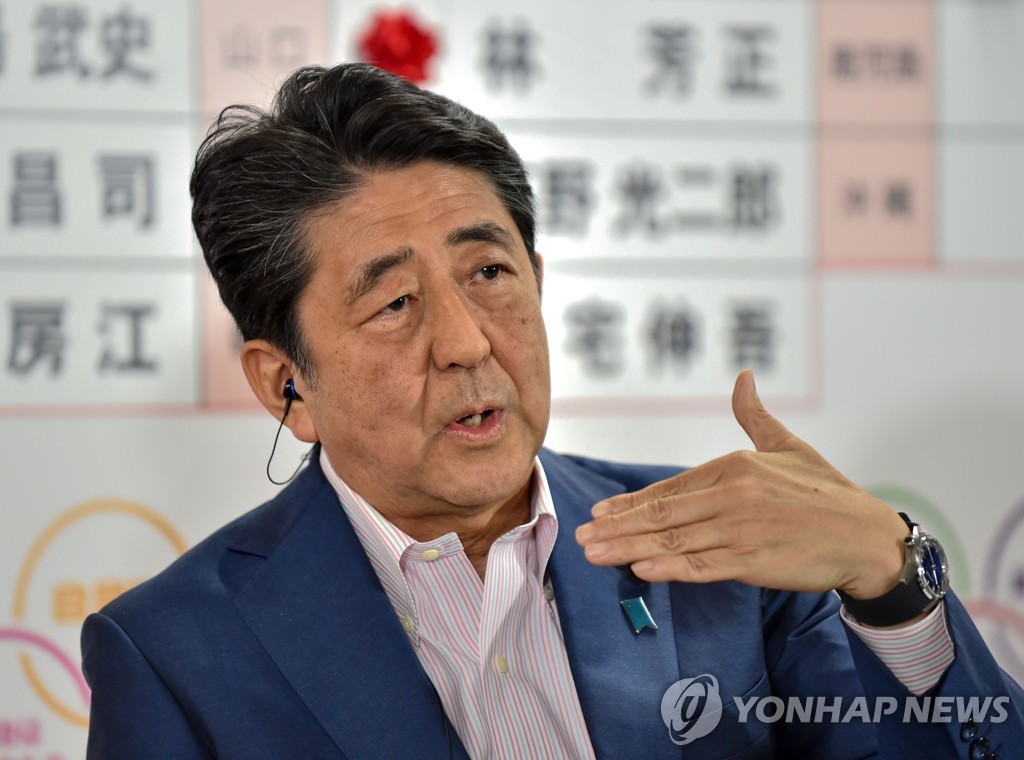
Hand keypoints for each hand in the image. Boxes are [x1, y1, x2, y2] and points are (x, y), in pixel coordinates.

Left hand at [574, 370, 909, 599]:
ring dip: (630, 549)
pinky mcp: (754, 560)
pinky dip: (670, 568)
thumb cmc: (827, 492)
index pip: (670, 489)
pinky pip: (703, 566)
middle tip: (582, 537)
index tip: (600, 512)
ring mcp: (741, 529)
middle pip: (663, 515)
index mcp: (735, 466)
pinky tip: (641, 570)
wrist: (867, 536)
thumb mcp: (788, 447)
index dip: (631, 503)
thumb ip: (755, 416)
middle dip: (618, 527)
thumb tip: (743, 377)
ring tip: (596, 555)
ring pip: (674, 541)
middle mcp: (733, 495)